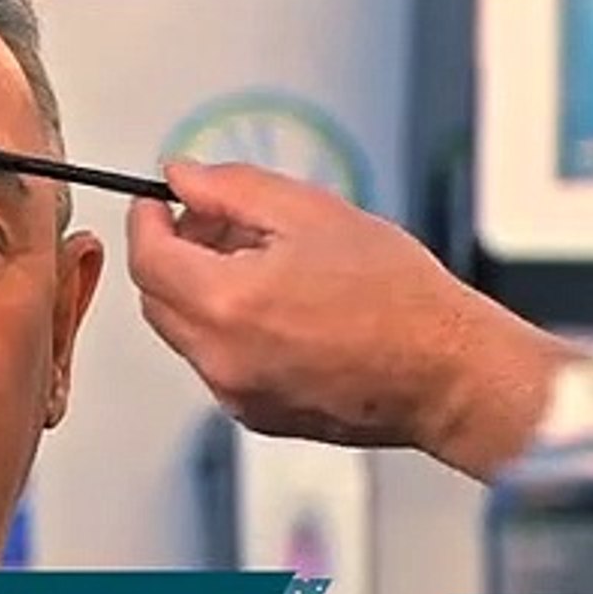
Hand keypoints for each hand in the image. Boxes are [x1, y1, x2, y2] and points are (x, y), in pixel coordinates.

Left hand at [126, 160, 489, 449]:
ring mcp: (235, 393)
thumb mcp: (312, 212)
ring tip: (259, 263)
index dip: (145, 221)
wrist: (447, 373)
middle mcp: (221, 357)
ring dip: (198, 292)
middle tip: (213, 224)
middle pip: (156, 298)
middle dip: (172, 254)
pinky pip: (215, 363)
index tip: (156, 203)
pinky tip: (277, 309)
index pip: (147, 259)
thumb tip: (182, 177)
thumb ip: (232, 190)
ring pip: (183, 332)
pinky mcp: (254, 416)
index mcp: (228, 303)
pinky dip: (225, 330)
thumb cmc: (399, 298)